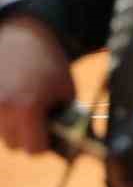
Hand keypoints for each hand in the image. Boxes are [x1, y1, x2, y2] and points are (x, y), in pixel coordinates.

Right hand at [0, 18, 74, 154]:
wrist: (21, 37)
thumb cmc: (47, 63)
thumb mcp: (66, 90)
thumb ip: (68, 119)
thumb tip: (72, 149)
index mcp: (27, 107)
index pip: (35, 149)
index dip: (46, 144)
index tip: (50, 135)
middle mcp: (3, 108)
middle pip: (14, 144)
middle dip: (28, 136)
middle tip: (37, 119)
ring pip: (1, 134)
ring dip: (13, 126)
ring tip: (24, 104)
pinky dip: (3, 116)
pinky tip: (12, 99)